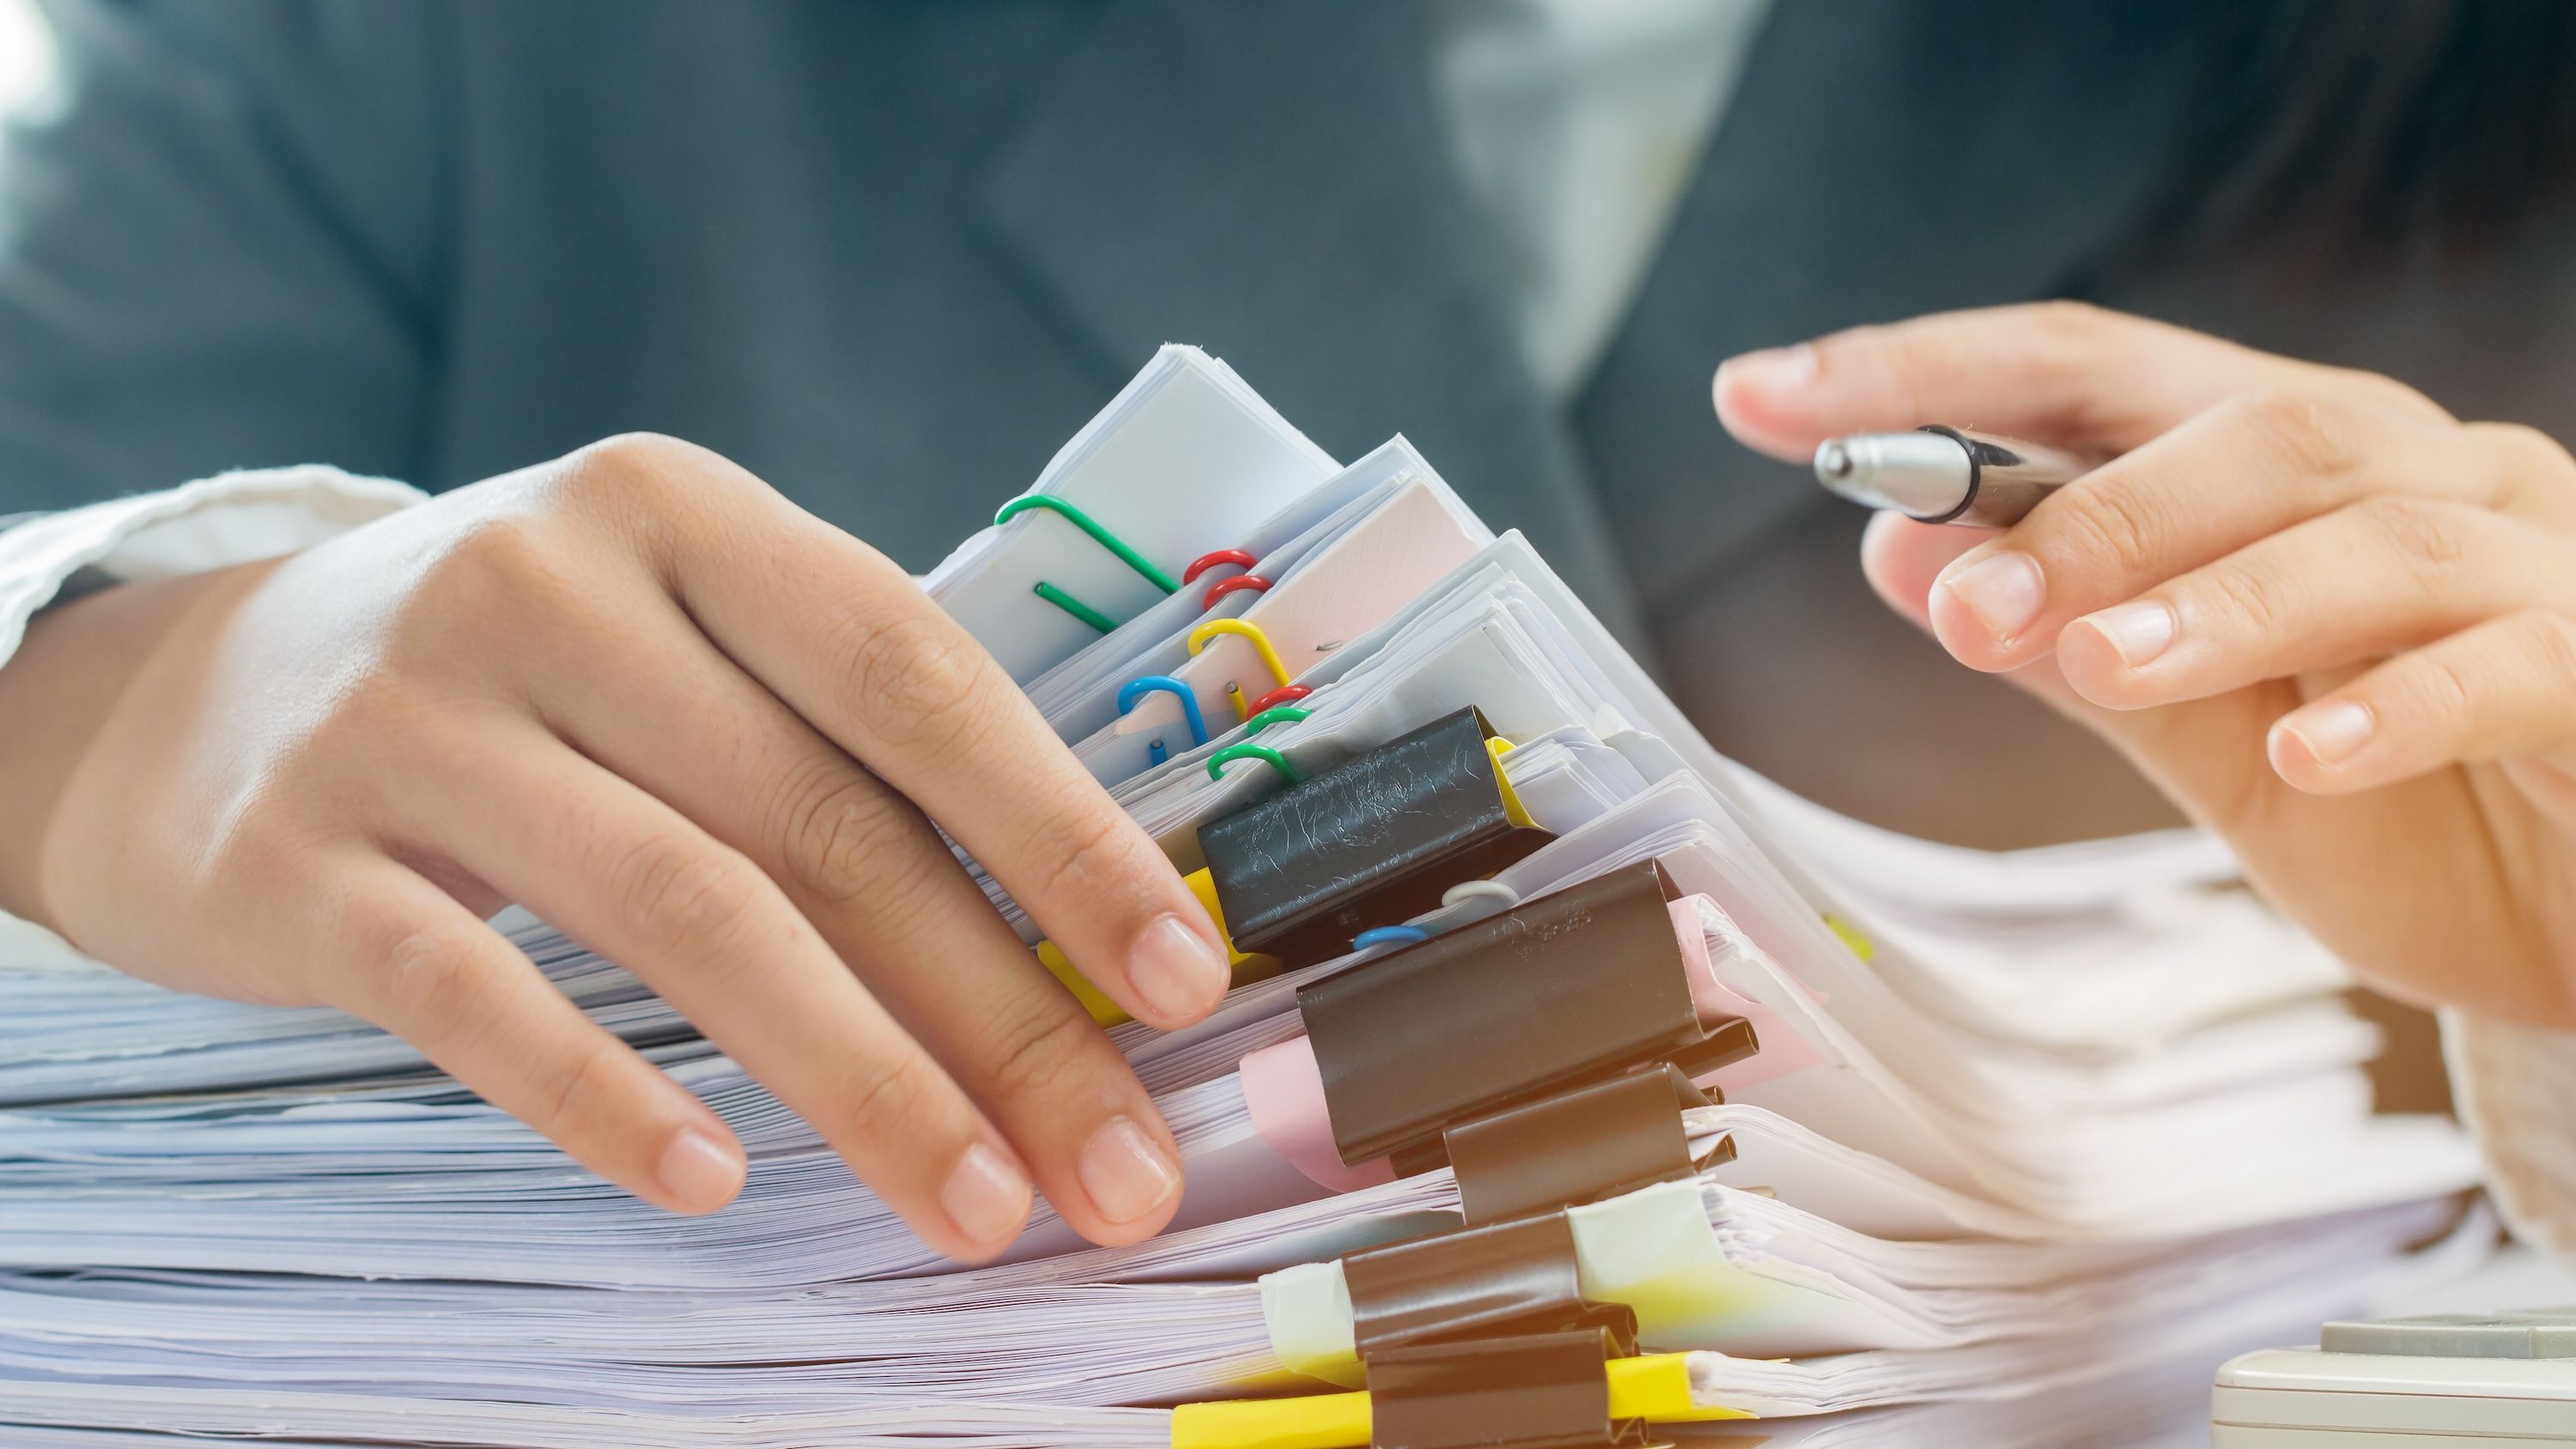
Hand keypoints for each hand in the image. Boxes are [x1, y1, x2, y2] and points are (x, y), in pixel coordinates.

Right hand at [0, 435, 1232, 1256]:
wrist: (185, 696)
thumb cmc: (515, 684)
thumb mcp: (666, 635)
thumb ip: (831, 745)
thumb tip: (1070, 944)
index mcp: (683, 516)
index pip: (912, 673)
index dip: (1062, 830)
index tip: (1181, 978)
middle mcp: (550, 583)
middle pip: (824, 819)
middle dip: (997, 1011)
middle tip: (1112, 1164)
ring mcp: (412, 714)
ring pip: (682, 910)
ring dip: (855, 1078)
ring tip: (970, 1205)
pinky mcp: (295, 855)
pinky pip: (472, 994)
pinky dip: (603, 1095)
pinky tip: (712, 1184)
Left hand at [1714, 303, 2575, 1028]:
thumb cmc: (2417, 815)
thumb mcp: (2209, 739)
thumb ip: (2077, 646)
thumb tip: (1902, 553)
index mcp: (2285, 470)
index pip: (2085, 374)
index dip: (1923, 372)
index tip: (1761, 397)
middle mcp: (2409, 477)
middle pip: (2241, 426)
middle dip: (2080, 511)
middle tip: (1958, 602)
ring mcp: (2524, 557)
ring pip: (2364, 527)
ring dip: (2210, 593)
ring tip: (2096, 663)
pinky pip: (2503, 659)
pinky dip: (2395, 701)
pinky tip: (2309, 751)